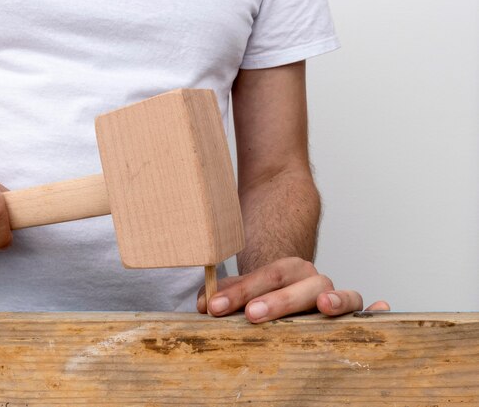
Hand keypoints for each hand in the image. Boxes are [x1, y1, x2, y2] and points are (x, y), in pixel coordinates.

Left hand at [197, 257, 389, 322]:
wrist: (292, 276)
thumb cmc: (266, 291)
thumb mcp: (244, 290)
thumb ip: (225, 295)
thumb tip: (204, 305)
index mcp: (285, 270)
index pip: (263, 276)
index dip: (238, 291)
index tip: (212, 306)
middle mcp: (311, 280)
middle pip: (298, 283)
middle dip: (275, 300)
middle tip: (251, 313)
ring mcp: (333, 295)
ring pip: (338, 292)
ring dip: (333, 300)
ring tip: (325, 307)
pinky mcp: (350, 312)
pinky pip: (365, 309)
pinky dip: (375, 309)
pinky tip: (382, 308)